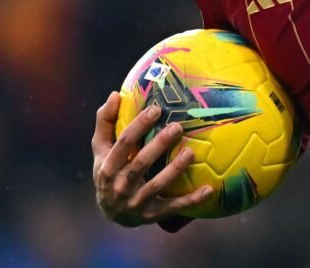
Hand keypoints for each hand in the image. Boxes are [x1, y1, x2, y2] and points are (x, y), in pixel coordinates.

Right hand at [91, 91, 212, 226]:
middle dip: (159, 145)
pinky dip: (191, 200)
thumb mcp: (101, 149)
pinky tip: (208, 189)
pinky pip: (173, 207)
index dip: (139, 125)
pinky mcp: (152, 214)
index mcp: (107, 166)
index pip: (123, 143)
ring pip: (157, 185)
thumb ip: (105, 122)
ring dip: (174, 170)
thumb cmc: (109, 170)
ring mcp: (136, 202)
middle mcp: (120, 186)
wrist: (110, 212)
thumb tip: (114, 95)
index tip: (156, 109)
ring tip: (191, 152)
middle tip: (178, 126)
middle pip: (140, 163)